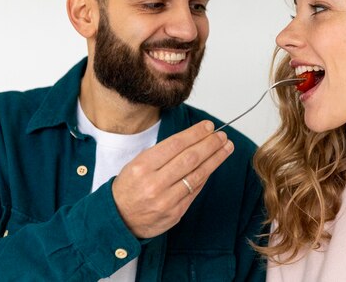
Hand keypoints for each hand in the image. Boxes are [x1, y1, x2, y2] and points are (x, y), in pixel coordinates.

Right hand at [111, 120, 233, 238]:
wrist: (119, 219)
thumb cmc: (129, 187)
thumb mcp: (137, 164)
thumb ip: (162, 153)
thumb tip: (193, 139)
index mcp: (142, 167)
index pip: (175, 144)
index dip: (195, 134)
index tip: (208, 126)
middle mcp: (154, 184)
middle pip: (190, 158)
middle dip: (210, 144)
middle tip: (222, 135)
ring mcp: (166, 200)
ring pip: (197, 175)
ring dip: (215, 159)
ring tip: (226, 147)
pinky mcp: (175, 213)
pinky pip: (195, 190)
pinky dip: (206, 175)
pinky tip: (213, 165)